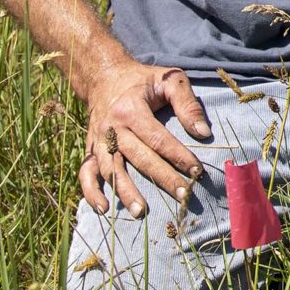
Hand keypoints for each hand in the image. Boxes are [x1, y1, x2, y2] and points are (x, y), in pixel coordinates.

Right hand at [77, 60, 212, 216]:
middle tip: (183, 196)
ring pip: (111, 170)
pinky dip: (91, 192)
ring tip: (142, 212)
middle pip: (139, 158)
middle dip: (162, 178)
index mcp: (131, 109)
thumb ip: (188, 103)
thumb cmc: (143, 80)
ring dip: (125, 192)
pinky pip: (86, 174)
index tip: (197, 171)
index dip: (178, 155)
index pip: (158, 138)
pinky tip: (104, 209)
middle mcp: (112, 127)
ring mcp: (98, 140)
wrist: (104, 77)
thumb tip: (204, 133)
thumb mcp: (170, 79)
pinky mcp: (91, 149)